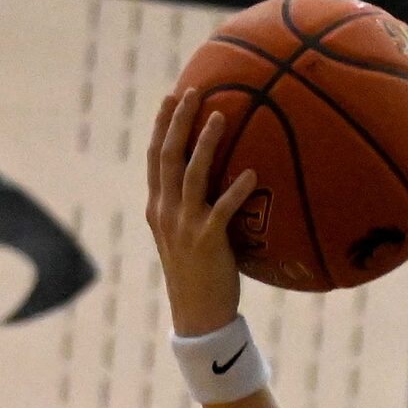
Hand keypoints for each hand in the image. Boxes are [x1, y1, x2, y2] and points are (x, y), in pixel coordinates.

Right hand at [145, 89, 257, 336]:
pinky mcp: (207, 241)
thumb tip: (215, 188)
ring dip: (206, 142)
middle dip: (178, 120)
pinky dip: (235, 190)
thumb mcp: (187, 239)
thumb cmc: (200, 277)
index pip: (156, 158)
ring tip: (221, 116)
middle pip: (168, 155)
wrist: (199, 315)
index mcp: (158, 209)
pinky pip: (222, 209)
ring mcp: (185, 226)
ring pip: (192, 173)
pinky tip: (251, 173)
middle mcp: (166, 212)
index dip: (162, 126)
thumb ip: (192, 212)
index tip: (170, 98)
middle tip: (192, 91)